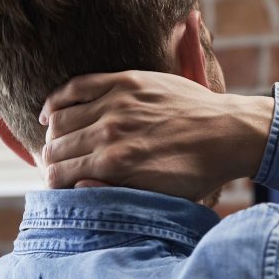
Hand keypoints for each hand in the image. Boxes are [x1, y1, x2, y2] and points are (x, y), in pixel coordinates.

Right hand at [40, 71, 273, 199]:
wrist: (228, 133)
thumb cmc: (197, 171)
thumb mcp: (159, 197)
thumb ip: (115, 193)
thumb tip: (78, 187)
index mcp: (114, 165)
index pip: (59, 175)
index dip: (52, 183)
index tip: (56, 185)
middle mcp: (109, 133)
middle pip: (55, 147)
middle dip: (50, 160)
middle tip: (54, 165)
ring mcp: (116, 104)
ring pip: (61, 119)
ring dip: (51, 134)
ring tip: (55, 142)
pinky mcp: (125, 82)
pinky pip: (76, 86)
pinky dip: (56, 100)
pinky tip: (50, 112)